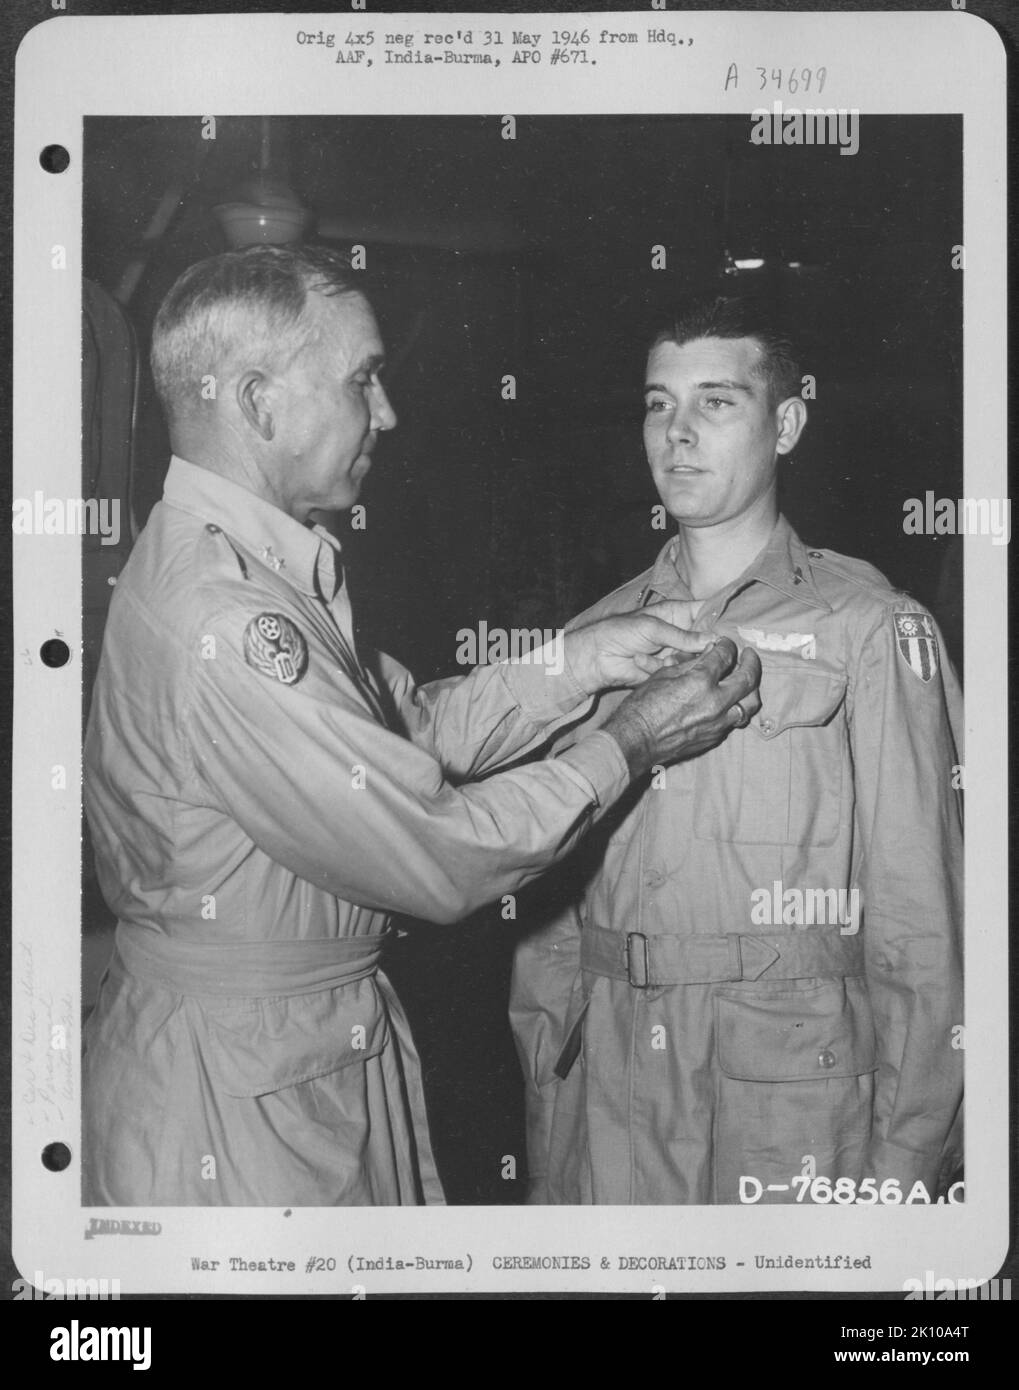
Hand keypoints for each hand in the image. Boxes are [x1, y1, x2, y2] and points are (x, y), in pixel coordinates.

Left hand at [564, 602, 712, 692]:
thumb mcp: (652, 628)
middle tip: (703, 653)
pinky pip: (678, 672)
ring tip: (663, 659)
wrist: (598, 656)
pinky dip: (663, 669)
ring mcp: (676, 652)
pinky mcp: (668, 671)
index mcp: (679, 613)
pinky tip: (645, 663)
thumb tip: (714, 640)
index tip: (735, 628)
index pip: (708, 611)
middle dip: (705, 647)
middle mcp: (682, 633)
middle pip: (708, 639)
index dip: (722, 618)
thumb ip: (682, 635)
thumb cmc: (622, 631)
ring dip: (680, 661)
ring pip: (696, 659)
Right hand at [601, 637, 762, 778]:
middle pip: (748, 678)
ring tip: (746, 680)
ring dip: (751, 689)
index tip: (725, 643)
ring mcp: (718, 722)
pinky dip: (736, 707)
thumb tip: (709, 652)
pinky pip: (735, 719)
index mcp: (700, 681)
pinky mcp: (715, 737)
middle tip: (749, 656)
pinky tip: (729, 701)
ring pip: (751, 704)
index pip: (725, 655)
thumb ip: (691, 663)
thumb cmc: (643, 705)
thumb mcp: (664, 675)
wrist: (636, 740)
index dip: (727, 645)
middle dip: (751, 662)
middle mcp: (715, 702)